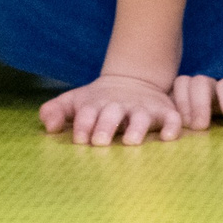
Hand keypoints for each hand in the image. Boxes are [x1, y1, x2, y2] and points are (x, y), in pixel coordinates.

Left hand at [39, 72, 189, 145]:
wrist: (133, 80)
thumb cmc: (97, 101)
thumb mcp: (74, 101)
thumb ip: (56, 111)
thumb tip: (50, 127)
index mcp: (96, 104)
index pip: (87, 112)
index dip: (83, 124)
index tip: (80, 139)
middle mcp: (120, 105)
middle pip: (113, 113)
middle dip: (106, 126)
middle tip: (100, 141)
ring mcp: (143, 108)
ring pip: (141, 117)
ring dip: (137, 128)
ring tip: (131, 141)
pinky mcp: (164, 111)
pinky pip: (172, 118)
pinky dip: (172, 126)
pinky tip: (167, 137)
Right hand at [173, 66, 222, 130]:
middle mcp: (214, 85)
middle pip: (200, 82)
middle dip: (199, 103)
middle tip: (201, 127)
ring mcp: (197, 92)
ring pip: (182, 85)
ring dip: (182, 105)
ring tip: (188, 128)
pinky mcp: (184, 102)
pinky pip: (170, 97)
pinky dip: (170, 108)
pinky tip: (175, 126)